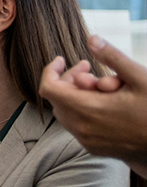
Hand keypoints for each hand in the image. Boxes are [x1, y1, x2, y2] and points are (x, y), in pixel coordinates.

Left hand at [40, 35, 146, 176]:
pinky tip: (104, 102)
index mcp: (88, 109)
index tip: (62, 59)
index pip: (49, 88)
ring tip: (101, 84)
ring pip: (66, 112)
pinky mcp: (93, 147)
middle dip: (69, 79)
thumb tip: (91, 39)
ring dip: (76, 94)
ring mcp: (86, 140)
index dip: (51, 71)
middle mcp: (81, 128)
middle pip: (57, 98)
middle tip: (88, 67)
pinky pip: (76, 124)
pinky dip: (82, 109)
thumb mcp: (139, 78)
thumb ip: (113, 58)